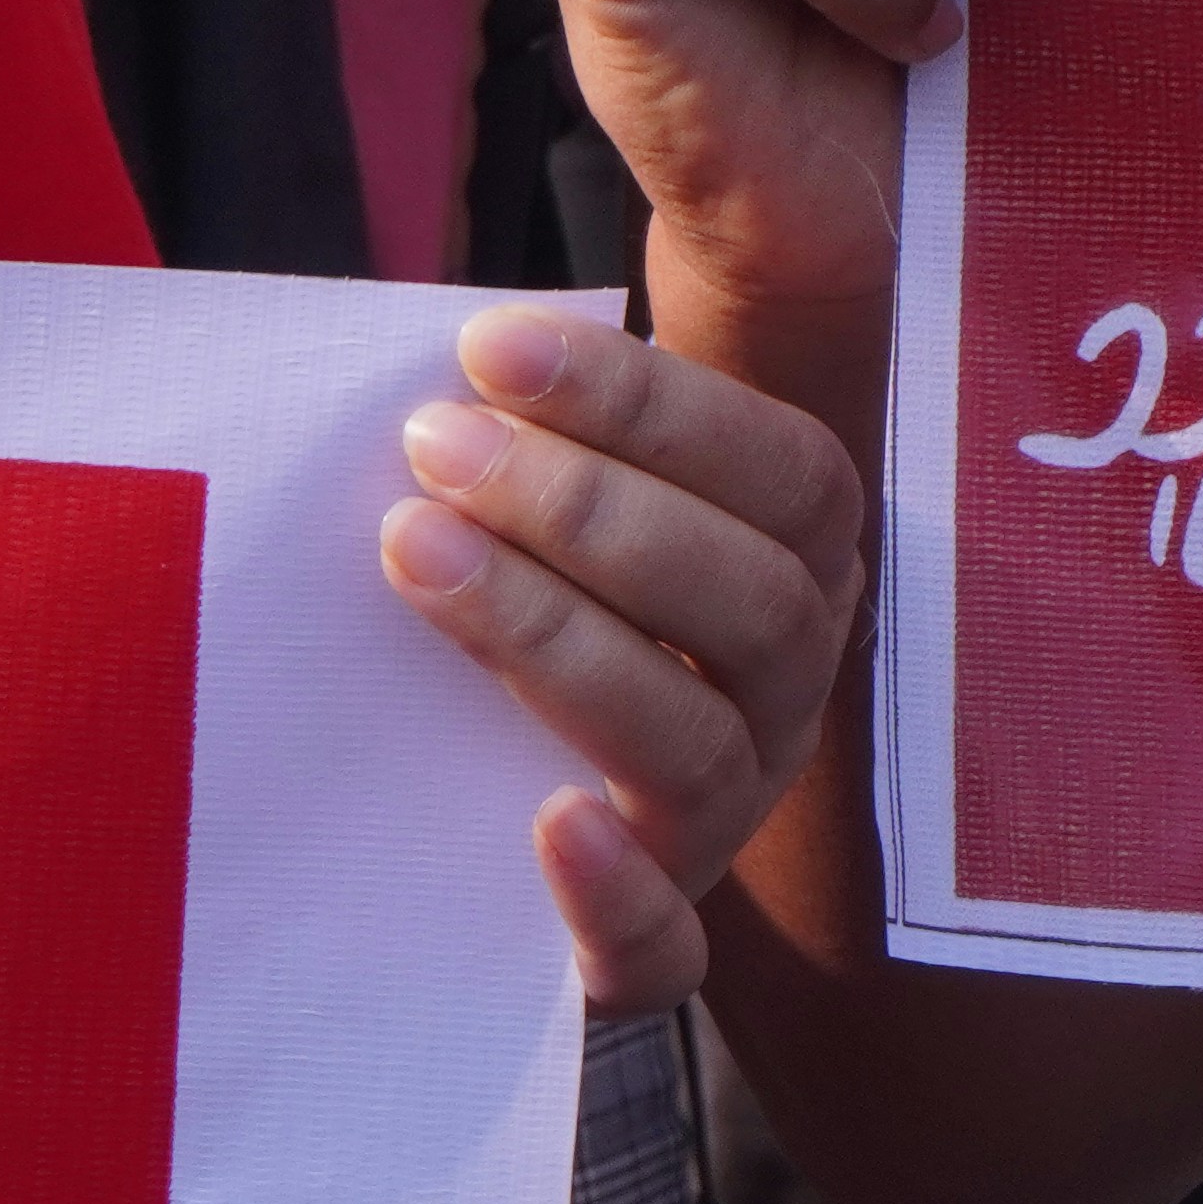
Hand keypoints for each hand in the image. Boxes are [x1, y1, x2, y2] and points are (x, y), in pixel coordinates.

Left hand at [381, 304, 863, 1010]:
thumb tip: (519, 250)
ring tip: (414, 555)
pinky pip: (662, 953)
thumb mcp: (541, 470)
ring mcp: (715, 822)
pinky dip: (615, 897)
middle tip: (433, 449)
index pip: (785, 473)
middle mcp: (778, 695)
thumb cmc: (494, 584)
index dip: (652, 405)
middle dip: (592, 511)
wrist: (429, 803)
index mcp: (788, 569)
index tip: (489, 344)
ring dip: (560, 641)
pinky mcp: (636, 946)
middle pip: (751, 604)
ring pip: (697, 748)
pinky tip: (548, 825)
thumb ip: (549, 383)